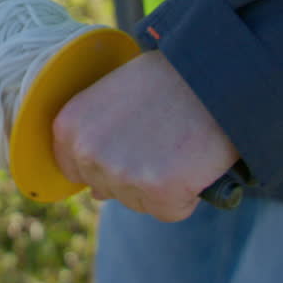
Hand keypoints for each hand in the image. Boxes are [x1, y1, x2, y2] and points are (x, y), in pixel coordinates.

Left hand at [52, 50, 238, 221]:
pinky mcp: (158, 190)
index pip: (75, 170)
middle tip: (161, 138)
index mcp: (69, 126)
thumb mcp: (112, 96)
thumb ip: (95, 139)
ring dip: (160, 185)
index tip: (131, 142)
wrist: (213, 72)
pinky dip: (186, 195)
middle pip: (107, 190)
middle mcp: (88, 151)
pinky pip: (170, 210)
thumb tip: (95, 193)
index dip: (108, 160)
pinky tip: (193, 161)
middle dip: (135, 174)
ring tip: (178, 144)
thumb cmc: (165, 79)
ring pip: (138, 202)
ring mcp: (121, 173)